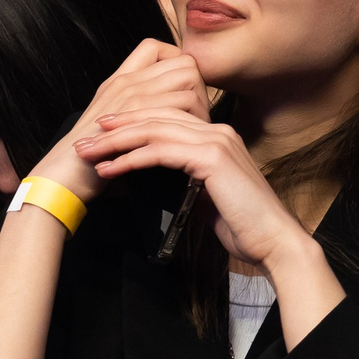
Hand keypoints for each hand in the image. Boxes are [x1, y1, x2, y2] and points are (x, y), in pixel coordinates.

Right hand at [31, 40, 212, 203]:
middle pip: (183, 61)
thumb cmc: (87, 161)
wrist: (63, 175)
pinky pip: (183, 101)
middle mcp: (125, 81)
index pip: (158, 48)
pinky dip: (195, 120)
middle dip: (200, 88)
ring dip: (201, 105)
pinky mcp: (136, 111)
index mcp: (119, 82)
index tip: (184, 93)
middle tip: (197, 116)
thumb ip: (134, 113)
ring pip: (189, 77)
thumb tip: (166, 114)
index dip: (178, 64)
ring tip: (195, 130)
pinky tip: (189, 139)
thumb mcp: (111, 128)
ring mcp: (130, 93)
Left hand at [75, 110, 307, 270]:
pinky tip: (110, 168)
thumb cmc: (244, 225)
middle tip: (85, 138)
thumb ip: (186, 182)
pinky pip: (161, 151)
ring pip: (155, 130)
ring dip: (116, 141)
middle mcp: (217, 131)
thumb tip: (158, 182)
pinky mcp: (211, 158)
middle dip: (117, 127)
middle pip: (156, 117)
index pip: (167, 117)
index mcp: (218, 137)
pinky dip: (131, 158)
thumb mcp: (207, 196)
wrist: (273, 241)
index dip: (133, 122)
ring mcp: (216, 141)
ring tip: (88, 151)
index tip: (103, 132)